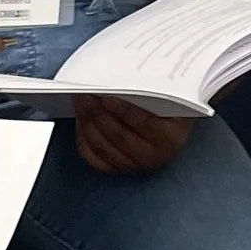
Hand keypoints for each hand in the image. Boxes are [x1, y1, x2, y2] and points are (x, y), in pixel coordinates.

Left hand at [70, 95, 195, 177]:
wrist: (170, 121)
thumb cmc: (167, 103)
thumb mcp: (167, 94)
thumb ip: (150, 88)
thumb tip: (118, 81)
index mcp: (171, 138)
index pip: (144, 124)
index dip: (124, 111)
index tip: (106, 97)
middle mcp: (154, 157)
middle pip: (119, 136)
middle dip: (98, 114)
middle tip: (84, 94)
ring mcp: (134, 165)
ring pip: (102, 146)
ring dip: (87, 122)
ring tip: (79, 101)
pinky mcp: (117, 169)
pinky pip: (93, 156)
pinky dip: (83, 137)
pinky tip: (80, 119)